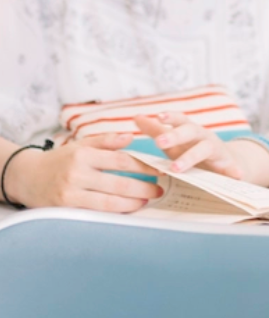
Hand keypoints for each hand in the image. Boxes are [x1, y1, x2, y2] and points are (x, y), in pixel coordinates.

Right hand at [5, 133, 161, 211]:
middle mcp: (77, 173)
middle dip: (143, 188)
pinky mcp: (66, 208)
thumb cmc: (60, 160)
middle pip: (119, 183)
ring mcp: (71, 193)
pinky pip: (96, 212)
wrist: (27, 177)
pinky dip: (114, 212)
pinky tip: (128, 210)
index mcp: (84, 155)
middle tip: (159, 190)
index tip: (160, 170)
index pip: (121, 161)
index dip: (144, 167)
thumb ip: (107, 141)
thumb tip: (131, 137)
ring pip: (109, 202)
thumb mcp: (81, 144)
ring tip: (148, 200)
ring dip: (132, 203)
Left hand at [134, 112, 243, 177]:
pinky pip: (232, 168)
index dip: (170, 117)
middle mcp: (203, 137)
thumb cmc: (193, 150)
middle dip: (176, 135)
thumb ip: (156, 130)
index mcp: (190, 131)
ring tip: (176, 168)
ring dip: (191, 157)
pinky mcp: (228, 165)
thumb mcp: (175, 141)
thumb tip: (136, 117)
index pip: (180, 120)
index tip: (159, 116)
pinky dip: (235, 171)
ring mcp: (217, 150)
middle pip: (191, 131)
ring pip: (206, 149)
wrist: (225, 162)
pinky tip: (237, 176)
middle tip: (159, 143)